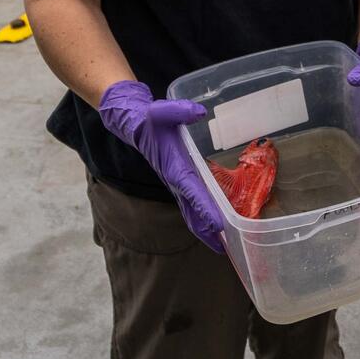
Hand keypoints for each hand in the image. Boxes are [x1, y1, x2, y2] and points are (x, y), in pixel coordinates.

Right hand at [98, 79, 224, 252]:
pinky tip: (213, 226)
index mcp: (175, 166)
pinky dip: (201, 218)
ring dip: (204, 230)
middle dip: (207, 231)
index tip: (219, 225)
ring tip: (223, 246)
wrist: (133, 125)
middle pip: (192, 212)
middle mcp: (175, 179)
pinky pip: (190, 205)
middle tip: (226, 248)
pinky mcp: (178, 181)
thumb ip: (178, 110)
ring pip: (190, 213)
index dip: (205, 208)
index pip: (192, 191)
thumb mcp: (161, 111)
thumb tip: (198, 112)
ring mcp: (176, 183)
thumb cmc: (149, 119)